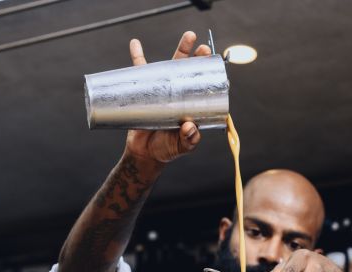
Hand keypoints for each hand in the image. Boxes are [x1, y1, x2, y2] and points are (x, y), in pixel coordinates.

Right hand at [125, 31, 211, 162]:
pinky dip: (137, 57)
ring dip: (180, 50)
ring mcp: (163, 92)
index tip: (216, 66)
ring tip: (189, 36)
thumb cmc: (166, 150)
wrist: (144, 154)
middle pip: (190, 71)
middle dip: (198, 58)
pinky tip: (135, 43)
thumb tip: (190, 126)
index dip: (210, 76)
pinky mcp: (145, 91)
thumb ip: (188, 140)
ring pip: (171, 66)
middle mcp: (179, 95)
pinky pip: (140, 71)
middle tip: (203, 47)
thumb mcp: (181, 147)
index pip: (203, 87)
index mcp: (191, 106)